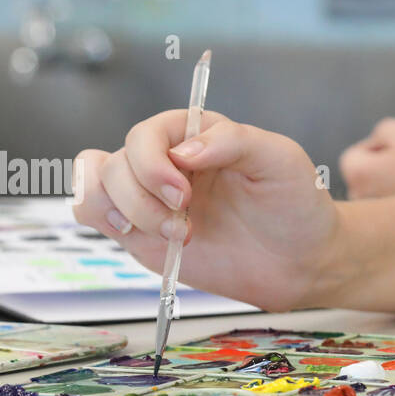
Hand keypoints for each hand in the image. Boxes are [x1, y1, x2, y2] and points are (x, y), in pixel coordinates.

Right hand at [72, 110, 341, 311]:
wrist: (301, 261)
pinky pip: (92, 209)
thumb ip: (234, 141)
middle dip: (145, 198)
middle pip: (118, 162)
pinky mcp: (142, 232)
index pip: (148, 134)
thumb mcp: (280, 159)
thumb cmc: (295, 204)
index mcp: (197, 135)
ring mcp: (151, 197)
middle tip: (186, 224)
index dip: (153, 164)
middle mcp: (167, 162)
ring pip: (98, 184)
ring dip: (128, 212)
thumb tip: (183, 150)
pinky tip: (135, 232)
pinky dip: (100, 215)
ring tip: (175, 235)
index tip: (183, 195)